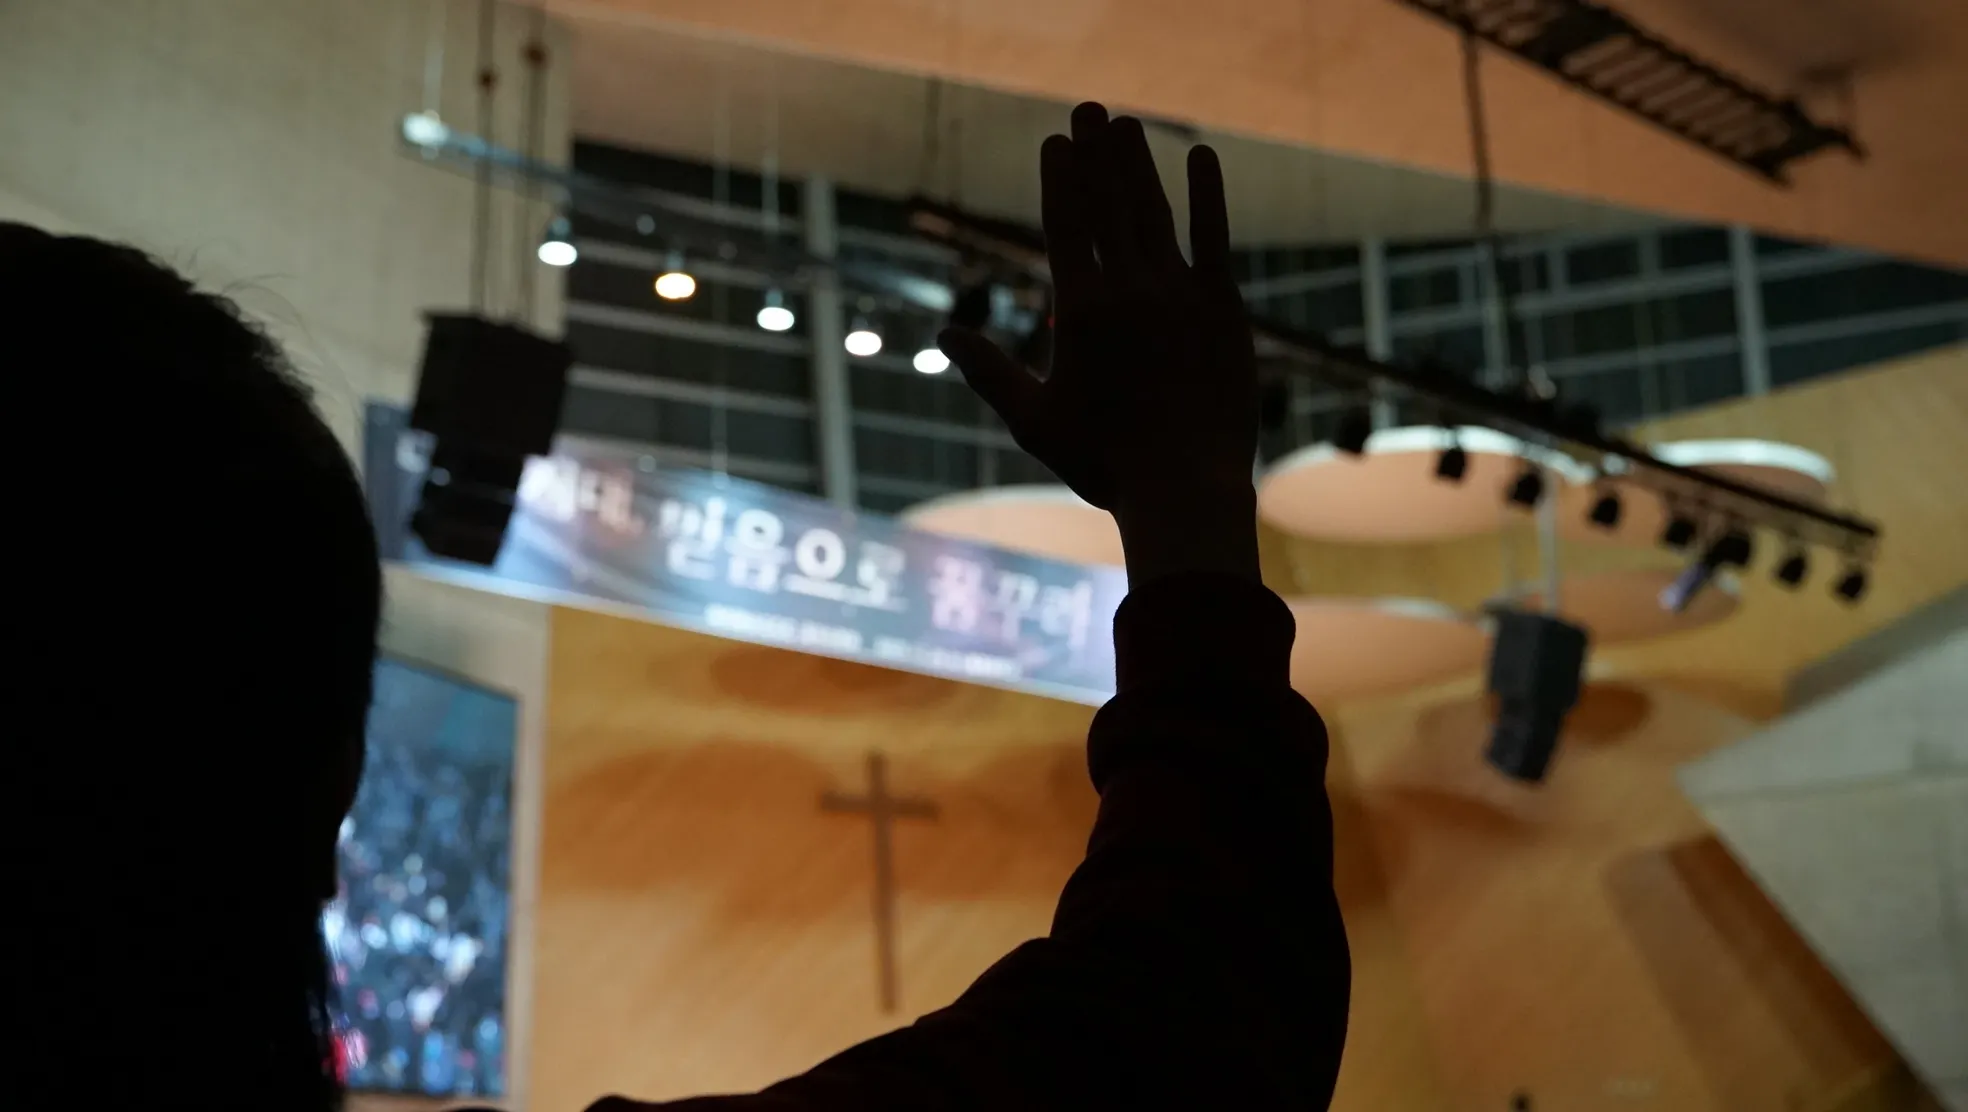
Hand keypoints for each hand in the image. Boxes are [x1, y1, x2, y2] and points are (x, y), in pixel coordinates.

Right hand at [939, 102, 1259, 581]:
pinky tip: (1201, 157)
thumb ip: (989, 371)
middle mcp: (1132, 292)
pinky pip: (1215, 239)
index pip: (1067, 225)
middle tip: (1090, 108)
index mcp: (1082, 313)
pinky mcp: (1224, 310)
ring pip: (1156, 214)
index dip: (1061, 177)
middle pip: (1110, 205)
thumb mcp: (1032, 420)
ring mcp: (1181, 297)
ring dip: (1140, 165)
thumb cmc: (1102, 464)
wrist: (1186, 490)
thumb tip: (946, 334)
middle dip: (1097, 153)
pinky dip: (1208, 197)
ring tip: (1127, 124)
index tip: (1056, 140)